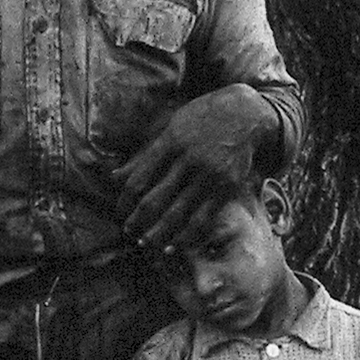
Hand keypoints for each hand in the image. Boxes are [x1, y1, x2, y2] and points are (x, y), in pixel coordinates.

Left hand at [114, 86, 276, 250]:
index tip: (119, 212)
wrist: (246, 113)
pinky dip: (187, 237)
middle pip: (155, 200)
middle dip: (137, 221)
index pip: (138, 179)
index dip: (125, 201)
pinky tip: (174, 246)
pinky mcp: (227, 187)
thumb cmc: (202, 119)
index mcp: (170, 142)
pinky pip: (204, 219)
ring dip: (158, 234)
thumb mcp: (170, 128)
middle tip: (128, 232)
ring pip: (178, 214)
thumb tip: (113, 177)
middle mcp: (189, 160)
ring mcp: (209, 175)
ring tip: (145, 244)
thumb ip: (144, 155)